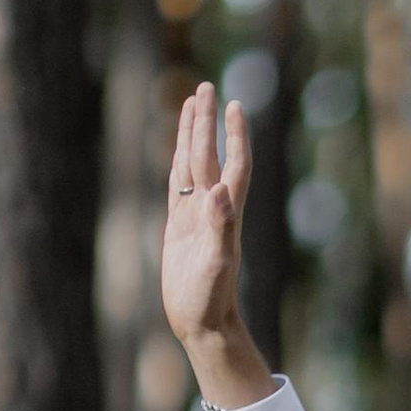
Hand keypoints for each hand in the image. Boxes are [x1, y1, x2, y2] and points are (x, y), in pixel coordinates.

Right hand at [162, 82, 252, 345]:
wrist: (202, 324)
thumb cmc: (210, 299)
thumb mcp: (217, 264)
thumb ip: (221, 228)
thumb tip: (221, 191)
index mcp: (225, 213)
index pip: (233, 164)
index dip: (234, 136)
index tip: (234, 105)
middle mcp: (212, 209)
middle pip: (209, 155)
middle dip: (207, 122)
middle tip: (206, 86)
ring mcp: (195, 216)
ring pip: (192, 165)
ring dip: (192, 136)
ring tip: (191, 105)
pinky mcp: (179, 228)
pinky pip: (177, 186)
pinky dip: (176, 163)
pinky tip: (177, 151)